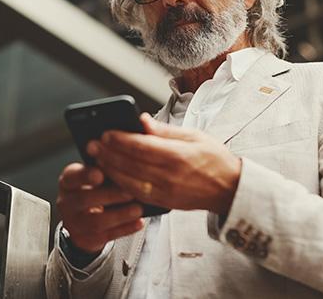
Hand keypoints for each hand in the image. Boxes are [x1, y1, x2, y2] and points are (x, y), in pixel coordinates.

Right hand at [55, 163, 143, 252]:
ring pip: (96, 221)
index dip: (85, 176)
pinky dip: (125, 229)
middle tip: (130, 192)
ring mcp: (75, 223)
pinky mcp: (87, 239)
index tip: (100, 174)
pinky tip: (138, 222)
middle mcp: (67, 203)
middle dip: (110, 196)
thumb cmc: (91, 191)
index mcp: (68, 182)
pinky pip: (107, 236)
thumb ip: (104, 172)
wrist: (80, 220)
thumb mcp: (90, 178)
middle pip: (85, 199)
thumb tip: (126, 170)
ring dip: (120, 215)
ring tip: (138, 209)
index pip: (72, 176)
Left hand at [88, 113, 241, 214]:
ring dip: (110, 170)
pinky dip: (121, 185)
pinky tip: (111, 176)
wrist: (230, 189)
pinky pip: (136, 194)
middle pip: (131, 164)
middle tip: (92, 145)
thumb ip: (166, 130)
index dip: (120, 140)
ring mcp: (166, 192)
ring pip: (130, 181)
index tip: (105, 133)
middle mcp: (170, 176)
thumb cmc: (214, 158)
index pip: (142, 147)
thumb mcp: (195, 136)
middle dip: (108, 154)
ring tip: (96, 159)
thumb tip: (141, 121)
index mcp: (179, 155)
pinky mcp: (164, 202)